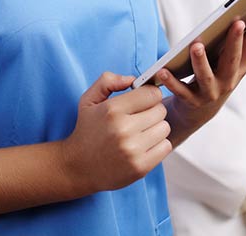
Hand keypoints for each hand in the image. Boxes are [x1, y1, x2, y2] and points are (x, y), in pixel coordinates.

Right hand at [60, 72, 171, 195]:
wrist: (80, 166)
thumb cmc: (87, 130)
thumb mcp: (89, 99)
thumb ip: (108, 81)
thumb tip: (132, 79)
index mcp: (112, 109)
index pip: (151, 94)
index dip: (149, 94)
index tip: (143, 100)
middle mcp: (124, 129)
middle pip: (160, 110)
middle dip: (153, 110)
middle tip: (140, 116)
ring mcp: (133, 149)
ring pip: (165, 128)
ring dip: (156, 128)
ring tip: (142, 131)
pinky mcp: (141, 166)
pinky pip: (166, 147)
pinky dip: (158, 144)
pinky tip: (144, 144)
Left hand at [159, 7, 245, 137]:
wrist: (198, 112)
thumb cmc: (213, 76)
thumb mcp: (224, 61)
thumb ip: (229, 43)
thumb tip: (237, 14)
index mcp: (238, 68)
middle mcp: (228, 80)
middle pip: (232, 59)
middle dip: (235, 41)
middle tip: (237, 22)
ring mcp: (211, 92)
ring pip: (206, 76)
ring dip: (201, 60)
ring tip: (196, 45)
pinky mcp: (192, 101)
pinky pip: (180, 91)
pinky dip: (171, 81)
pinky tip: (162, 71)